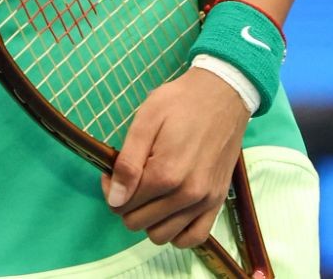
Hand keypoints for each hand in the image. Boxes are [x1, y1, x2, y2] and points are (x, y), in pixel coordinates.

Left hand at [102, 67, 252, 247]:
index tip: (111, 172)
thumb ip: (128, 163)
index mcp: (166, 173)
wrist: (221, 96)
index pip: (124, 204)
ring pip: (163, 235)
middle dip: (125, 205)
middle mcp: (188, 195)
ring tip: (147, 194)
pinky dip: (176, 232)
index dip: (110, 190)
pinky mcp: (218, 203)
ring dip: (147, 220)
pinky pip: (194, 237)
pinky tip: (167, 213)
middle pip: (139, 222)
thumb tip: (114, 198)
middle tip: (128, 181)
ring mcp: (206, 202)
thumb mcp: (145, 122)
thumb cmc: (178, 103)